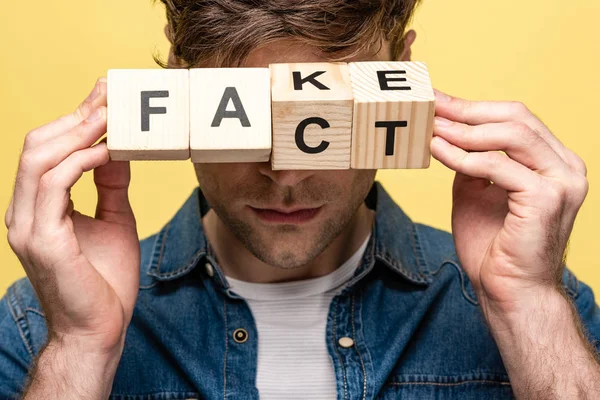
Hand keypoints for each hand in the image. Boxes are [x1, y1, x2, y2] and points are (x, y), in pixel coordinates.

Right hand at [5, 78, 139, 355]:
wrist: (99, 330)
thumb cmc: (106, 281)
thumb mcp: (114, 221)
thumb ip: (111, 186)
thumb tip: (117, 149)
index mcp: (38, 208)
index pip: (48, 151)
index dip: (74, 119)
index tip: (104, 95)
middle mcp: (24, 212)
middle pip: (38, 145)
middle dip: (76, 116)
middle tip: (111, 96)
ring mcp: (27, 226)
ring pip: (39, 159)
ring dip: (78, 132)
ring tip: (111, 115)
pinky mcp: (42, 240)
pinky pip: (54, 185)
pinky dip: (80, 162)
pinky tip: (107, 151)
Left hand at [429, 89, 588, 315]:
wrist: (508, 291)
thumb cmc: (493, 246)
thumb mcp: (475, 192)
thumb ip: (470, 162)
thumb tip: (445, 133)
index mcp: (553, 161)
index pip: (516, 119)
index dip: (475, 107)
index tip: (439, 101)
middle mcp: (565, 166)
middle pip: (517, 117)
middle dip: (468, 110)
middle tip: (431, 106)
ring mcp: (562, 181)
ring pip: (511, 134)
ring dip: (464, 130)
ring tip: (431, 127)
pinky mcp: (546, 199)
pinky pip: (497, 167)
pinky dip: (463, 157)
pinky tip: (437, 151)